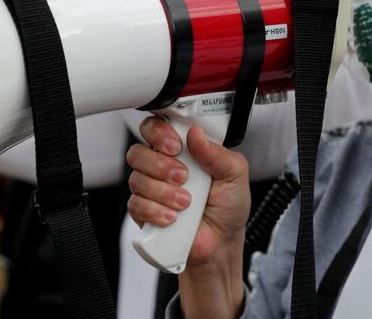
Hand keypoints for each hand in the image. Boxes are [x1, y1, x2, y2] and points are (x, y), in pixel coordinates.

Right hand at [126, 118, 250, 265]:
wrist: (222, 242)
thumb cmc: (228, 207)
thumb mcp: (235, 174)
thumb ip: (217, 153)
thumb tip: (196, 134)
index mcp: (183, 150)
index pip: (155, 128)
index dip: (158, 133)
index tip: (176, 146)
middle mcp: (162, 166)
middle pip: (138, 152)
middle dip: (161, 165)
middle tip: (183, 177)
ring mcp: (151, 189)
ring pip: (137, 180)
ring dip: (164, 192)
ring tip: (186, 203)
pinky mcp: (144, 212)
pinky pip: (136, 205)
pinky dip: (156, 211)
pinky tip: (174, 218)